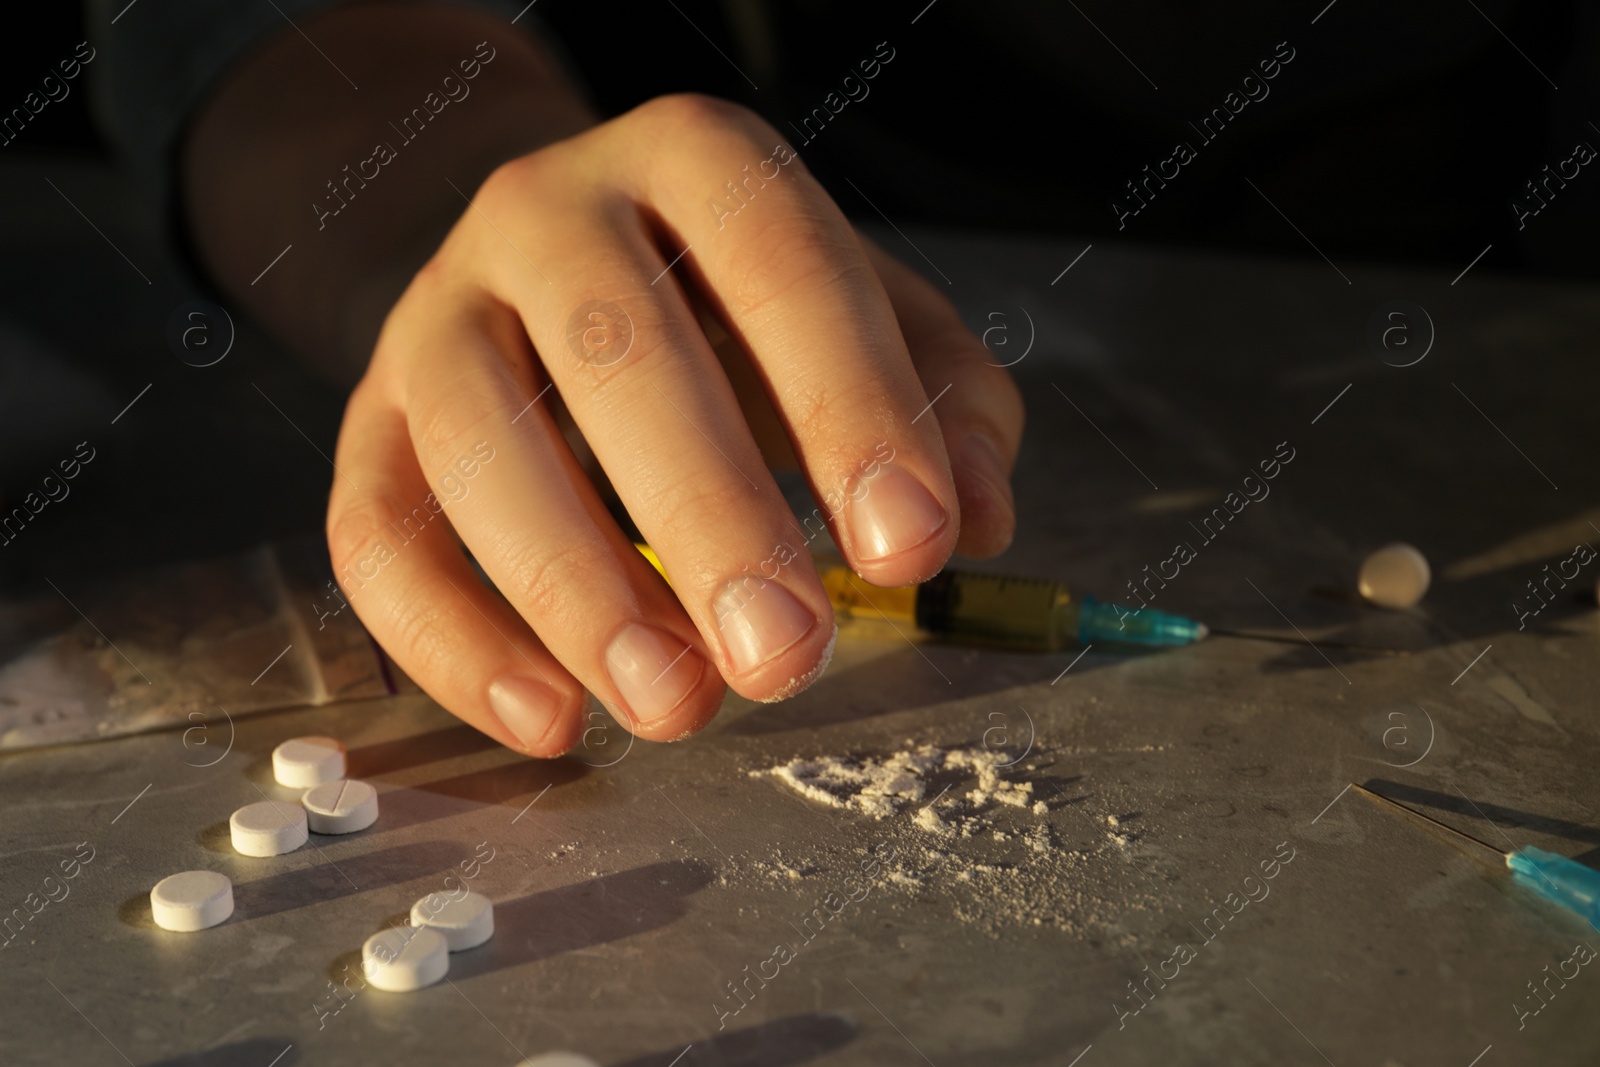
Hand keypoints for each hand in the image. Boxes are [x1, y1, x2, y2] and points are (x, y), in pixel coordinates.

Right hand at [326, 93, 1022, 755]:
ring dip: (575, 591)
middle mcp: (547, 212)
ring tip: (675, 710)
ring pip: (476, 443)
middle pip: (615, 351)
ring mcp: (438, 311)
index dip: (851, 405)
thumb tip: (979, 519)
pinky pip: (374, 532)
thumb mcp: (865, 317)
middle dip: (710, 517)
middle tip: (786, 657)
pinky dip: (451, 641)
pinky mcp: (367, 418)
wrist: (549, 267)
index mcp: (694, 163)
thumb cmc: (732, 305)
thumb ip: (944, 400)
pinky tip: (550, 721)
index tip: (911, 547)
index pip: (780, 265)